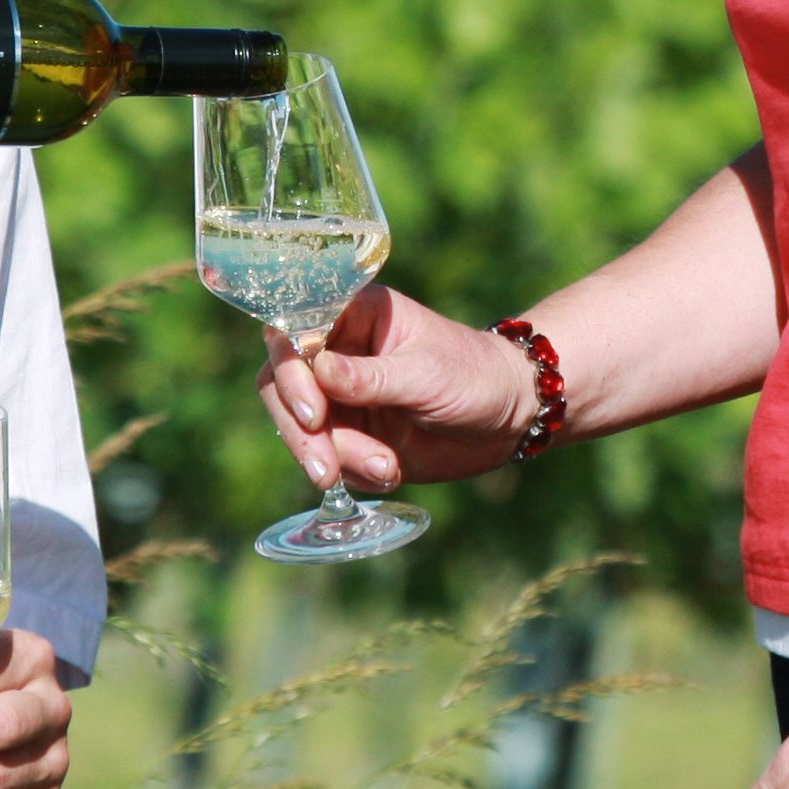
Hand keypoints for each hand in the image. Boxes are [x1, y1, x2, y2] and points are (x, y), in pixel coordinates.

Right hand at [259, 285, 540, 491]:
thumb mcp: (426, 375)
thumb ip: (371, 377)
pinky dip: (354, 474)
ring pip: (301, 430)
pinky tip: (393, 472)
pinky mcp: (350, 434)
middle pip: (281, 385)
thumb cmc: (474, 375)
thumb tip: (316, 371)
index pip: (293, 332)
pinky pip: (328, 458)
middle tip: (326, 469)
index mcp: (353, 314)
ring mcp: (338, 395)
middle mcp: (336, 351)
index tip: (312, 413)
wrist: (508, 417)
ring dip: (336, 458)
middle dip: (302, 432)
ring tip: (387, 470)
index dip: (291, 371)